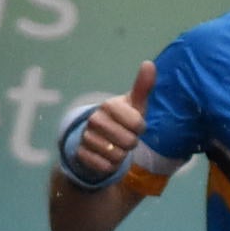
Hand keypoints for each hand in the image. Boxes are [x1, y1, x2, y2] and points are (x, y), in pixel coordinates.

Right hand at [68, 61, 155, 182]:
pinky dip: (110, 166)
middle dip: (131, 144)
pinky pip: (105, 167)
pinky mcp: (80, 155)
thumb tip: (148, 63)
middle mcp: (94, 119)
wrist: (97, 140)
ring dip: (121, 156)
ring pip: (117, 156)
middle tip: (124, 138)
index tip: (135, 125)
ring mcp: (86, 137)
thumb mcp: (135, 105)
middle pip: (129, 142)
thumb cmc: (122, 120)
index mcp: (109, 105)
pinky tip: (106, 157)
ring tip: (115, 147)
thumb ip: (143, 87)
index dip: (140, 128)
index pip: (138, 124)